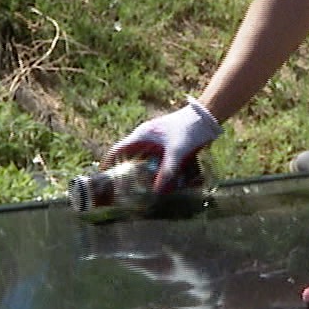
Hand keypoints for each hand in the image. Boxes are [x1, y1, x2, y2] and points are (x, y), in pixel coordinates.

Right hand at [105, 98, 219, 191]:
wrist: (206, 117)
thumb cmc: (189, 129)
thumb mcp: (177, 152)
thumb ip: (167, 171)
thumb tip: (157, 191)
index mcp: (142, 135)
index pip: (118, 150)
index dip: (108, 163)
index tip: (103, 177)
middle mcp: (146, 138)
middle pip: (128, 156)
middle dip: (124, 172)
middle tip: (120, 189)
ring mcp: (156, 141)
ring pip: (142, 159)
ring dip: (140, 172)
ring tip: (137, 189)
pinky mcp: (166, 145)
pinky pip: (155, 159)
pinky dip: (154, 169)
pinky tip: (159, 182)